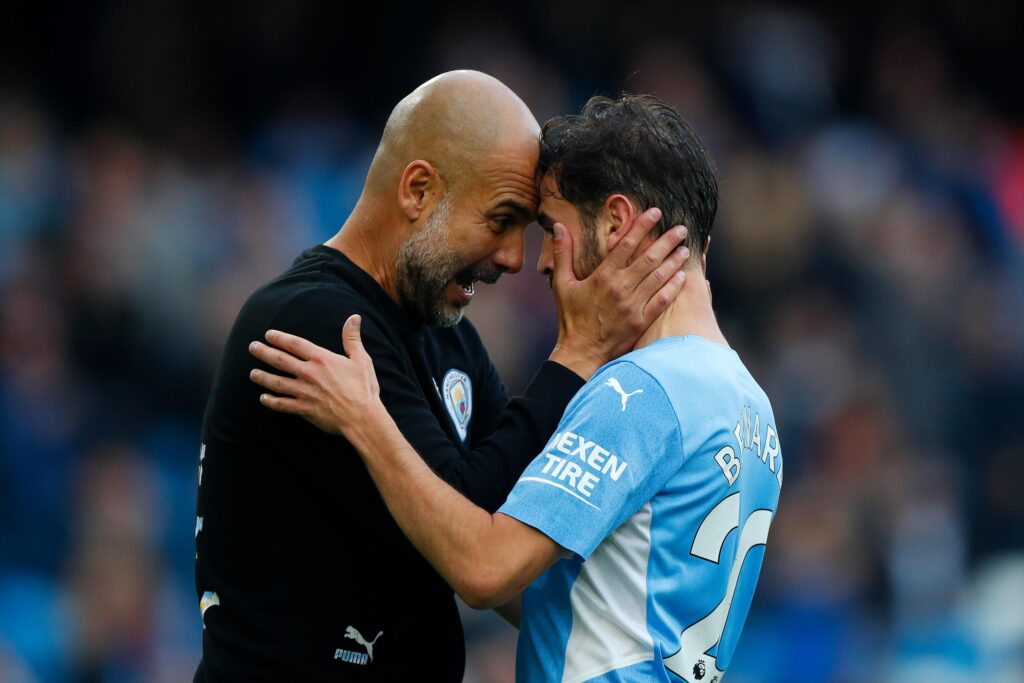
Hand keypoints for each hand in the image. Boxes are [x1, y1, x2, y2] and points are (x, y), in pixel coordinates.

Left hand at [248, 315, 383, 437]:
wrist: (362, 417)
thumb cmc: (363, 388)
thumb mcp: (361, 359)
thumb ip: (352, 338)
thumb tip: (354, 317)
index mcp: (321, 359)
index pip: (295, 344)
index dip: (280, 338)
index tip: (268, 334)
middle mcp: (309, 373)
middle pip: (280, 360)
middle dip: (263, 352)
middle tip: (252, 347)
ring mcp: (304, 392)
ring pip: (276, 382)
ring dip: (262, 377)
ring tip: (252, 373)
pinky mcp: (304, 409)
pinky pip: (282, 404)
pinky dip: (271, 401)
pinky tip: (263, 398)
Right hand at [549, 208, 688, 378]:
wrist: (581, 353)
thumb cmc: (571, 318)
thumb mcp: (562, 284)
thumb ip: (562, 253)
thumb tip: (558, 226)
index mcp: (602, 276)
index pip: (627, 244)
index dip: (643, 226)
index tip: (656, 213)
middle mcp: (620, 288)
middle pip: (649, 258)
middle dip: (667, 241)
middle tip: (682, 228)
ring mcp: (633, 305)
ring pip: (659, 277)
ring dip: (674, 261)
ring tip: (685, 249)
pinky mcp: (641, 321)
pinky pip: (662, 301)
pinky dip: (673, 287)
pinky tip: (683, 276)